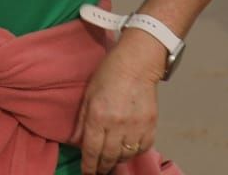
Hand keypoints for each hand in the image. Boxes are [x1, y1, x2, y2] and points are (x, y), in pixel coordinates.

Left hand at [75, 33, 163, 172]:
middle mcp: (118, 124)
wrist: (138, 62)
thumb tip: (76, 141)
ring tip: (112, 160)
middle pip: (109, 157)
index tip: (87, 173)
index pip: (92, 150)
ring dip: (117, 160)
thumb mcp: (89, 94)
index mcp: (99, 116)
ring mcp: (136, 126)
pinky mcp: (151, 125)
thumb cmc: (110, 73)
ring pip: (125, 155)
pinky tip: (128, 149)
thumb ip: (82, 120)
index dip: (89, 166)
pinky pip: (142, 148)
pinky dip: (134, 152)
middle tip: (99, 171)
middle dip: (102, 167)